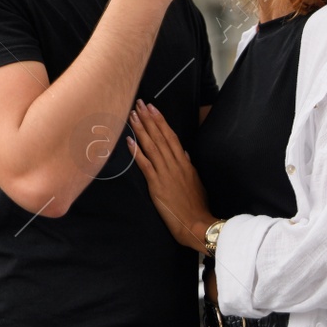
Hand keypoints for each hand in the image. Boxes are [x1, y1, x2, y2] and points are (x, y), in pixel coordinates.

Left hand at [127, 99, 213, 250]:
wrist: (196, 223)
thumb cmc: (197, 205)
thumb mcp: (196, 182)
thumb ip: (188, 166)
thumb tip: (184, 153)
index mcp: (184, 163)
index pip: (171, 136)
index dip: (161, 121)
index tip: (153, 108)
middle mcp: (175, 164)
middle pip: (160, 136)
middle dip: (149, 118)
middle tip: (140, 103)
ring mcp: (165, 173)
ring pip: (152, 146)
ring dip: (141, 129)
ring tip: (133, 115)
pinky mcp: (157, 184)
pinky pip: (145, 164)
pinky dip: (136, 152)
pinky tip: (129, 141)